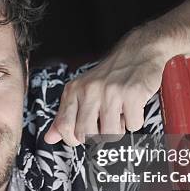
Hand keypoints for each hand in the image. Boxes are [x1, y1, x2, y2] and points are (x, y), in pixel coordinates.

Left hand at [44, 28, 171, 145]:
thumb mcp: (83, 90)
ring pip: (109, 134)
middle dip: (99, 137)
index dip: (74, 139)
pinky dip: (135, 121)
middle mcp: (89, 90)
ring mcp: (110, 92)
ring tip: (120, 115)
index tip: (85, 136)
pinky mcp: (132, 94)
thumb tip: (50, 138)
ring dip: (119, 130)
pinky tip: (133, 108)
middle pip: (86, 135)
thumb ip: (65, 115)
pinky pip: (133, 125)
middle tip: (106, 125)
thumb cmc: (111, 74)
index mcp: (74, 90)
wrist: (139, 51)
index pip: (64, 126)